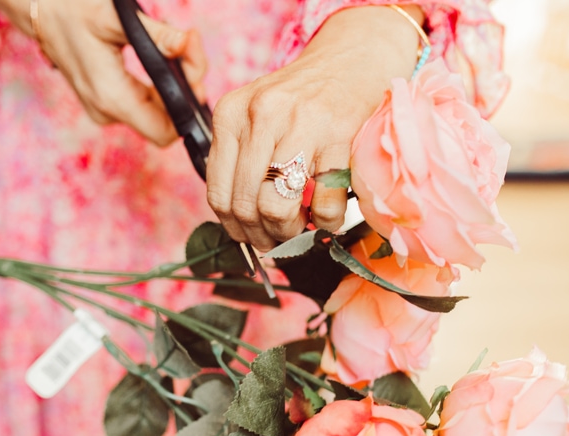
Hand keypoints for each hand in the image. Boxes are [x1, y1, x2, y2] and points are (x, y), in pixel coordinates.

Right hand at [0, 0, 206, 145]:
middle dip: (186, 91)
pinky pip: (146, 105)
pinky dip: (161, 86)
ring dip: (176, 86)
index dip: (187, 109)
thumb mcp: (116, 17)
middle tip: (190, 49)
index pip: (165, 132)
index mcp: (111, 97)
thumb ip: (156, 34)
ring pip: (158, 113)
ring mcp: (107, 111)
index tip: (193, 73)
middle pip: (166, 122)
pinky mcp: (108, 103)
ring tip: (180, 46)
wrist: (42, 11)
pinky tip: (164, 57)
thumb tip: (186, 44)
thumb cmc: (74, 10)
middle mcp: (108, 112)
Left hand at [206, 6, 423, 250]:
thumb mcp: (255, 117)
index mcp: (231, 114)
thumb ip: (238, 160)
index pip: (218, 193)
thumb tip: (238, 224)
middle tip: (277, 239)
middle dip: (262, 235)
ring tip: (301, 228)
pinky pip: (325, 203)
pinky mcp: (340, 137)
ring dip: (289, 232)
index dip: (234, 228)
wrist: (350, 63)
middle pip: (245, 205)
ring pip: (276, 207)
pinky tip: (328, 214)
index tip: (251, 237)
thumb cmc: (300, 101)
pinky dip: (327, 222)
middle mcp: (261, 116)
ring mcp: (302, 125)